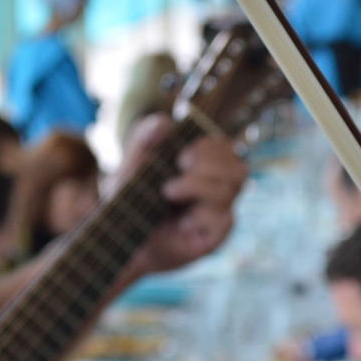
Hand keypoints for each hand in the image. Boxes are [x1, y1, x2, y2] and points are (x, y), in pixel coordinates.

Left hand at [120, 115, 245, 277]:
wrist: (120, 237)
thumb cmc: (131, 199)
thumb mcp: (134, 161)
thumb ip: (146, 136)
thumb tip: (166, 124)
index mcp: (203, 169)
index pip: (226, 150)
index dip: (211, 148)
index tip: (181, 156)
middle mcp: (216, 190)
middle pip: (239, 168)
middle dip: (209, 163)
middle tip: (180, 166)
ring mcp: (218, 215)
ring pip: (231, 189)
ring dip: (199, 185)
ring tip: (169, 192)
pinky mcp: (214, 237)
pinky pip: (225, 219)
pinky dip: (203, 215)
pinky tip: (183, 222)